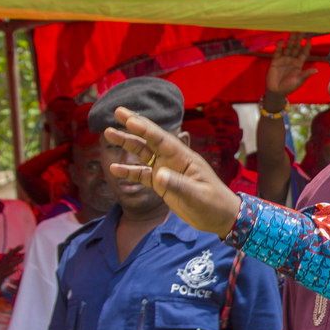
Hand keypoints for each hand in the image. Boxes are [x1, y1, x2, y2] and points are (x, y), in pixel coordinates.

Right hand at [0, 246, 25, 294]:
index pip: (8, 255)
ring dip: (15, 261)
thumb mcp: (0, 269)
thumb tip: (11, 256)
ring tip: (22, 258)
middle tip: (22, 245)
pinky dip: (10, 271)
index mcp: (0, 264)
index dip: (15, 250)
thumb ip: (6, 262)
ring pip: (8, 265)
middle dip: (15, 251)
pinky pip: (5, 274)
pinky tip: (15, 269)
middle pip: (8, 257)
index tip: (22, 245)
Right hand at [102, 108, 242, 234]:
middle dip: (134, 125)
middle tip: (117, 111)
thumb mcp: (197, 195)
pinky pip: (142, 174)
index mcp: (184, 158)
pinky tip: (114, 168)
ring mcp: (167, 171)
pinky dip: (129, 171)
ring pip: (143, 153)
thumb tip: (158, 175)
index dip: (145, 128)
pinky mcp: (163, 184)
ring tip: (108, 132)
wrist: (220, 218)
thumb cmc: (213, 204)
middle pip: (150, 140)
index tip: (128, 118)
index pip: (162, 139)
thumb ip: (178, 185)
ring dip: (127, 143)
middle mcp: (173, 160)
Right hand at [265, 34, 315, 96]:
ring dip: (290, 40)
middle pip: (296, 47)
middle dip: (298, 39)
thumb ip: (306, 74)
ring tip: (293, 32)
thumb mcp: (299, 80)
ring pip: (288, 47)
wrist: (276, 91)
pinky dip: (280, 46)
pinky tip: (282, 41)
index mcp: (299, 64)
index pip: (304, 53)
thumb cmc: (289, 87)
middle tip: (301, 30)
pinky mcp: (275, 61)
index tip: (309, 38)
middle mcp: (292, 60)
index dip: (307, 46)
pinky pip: (278, 52)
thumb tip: (316, 70)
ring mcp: (284, 59)